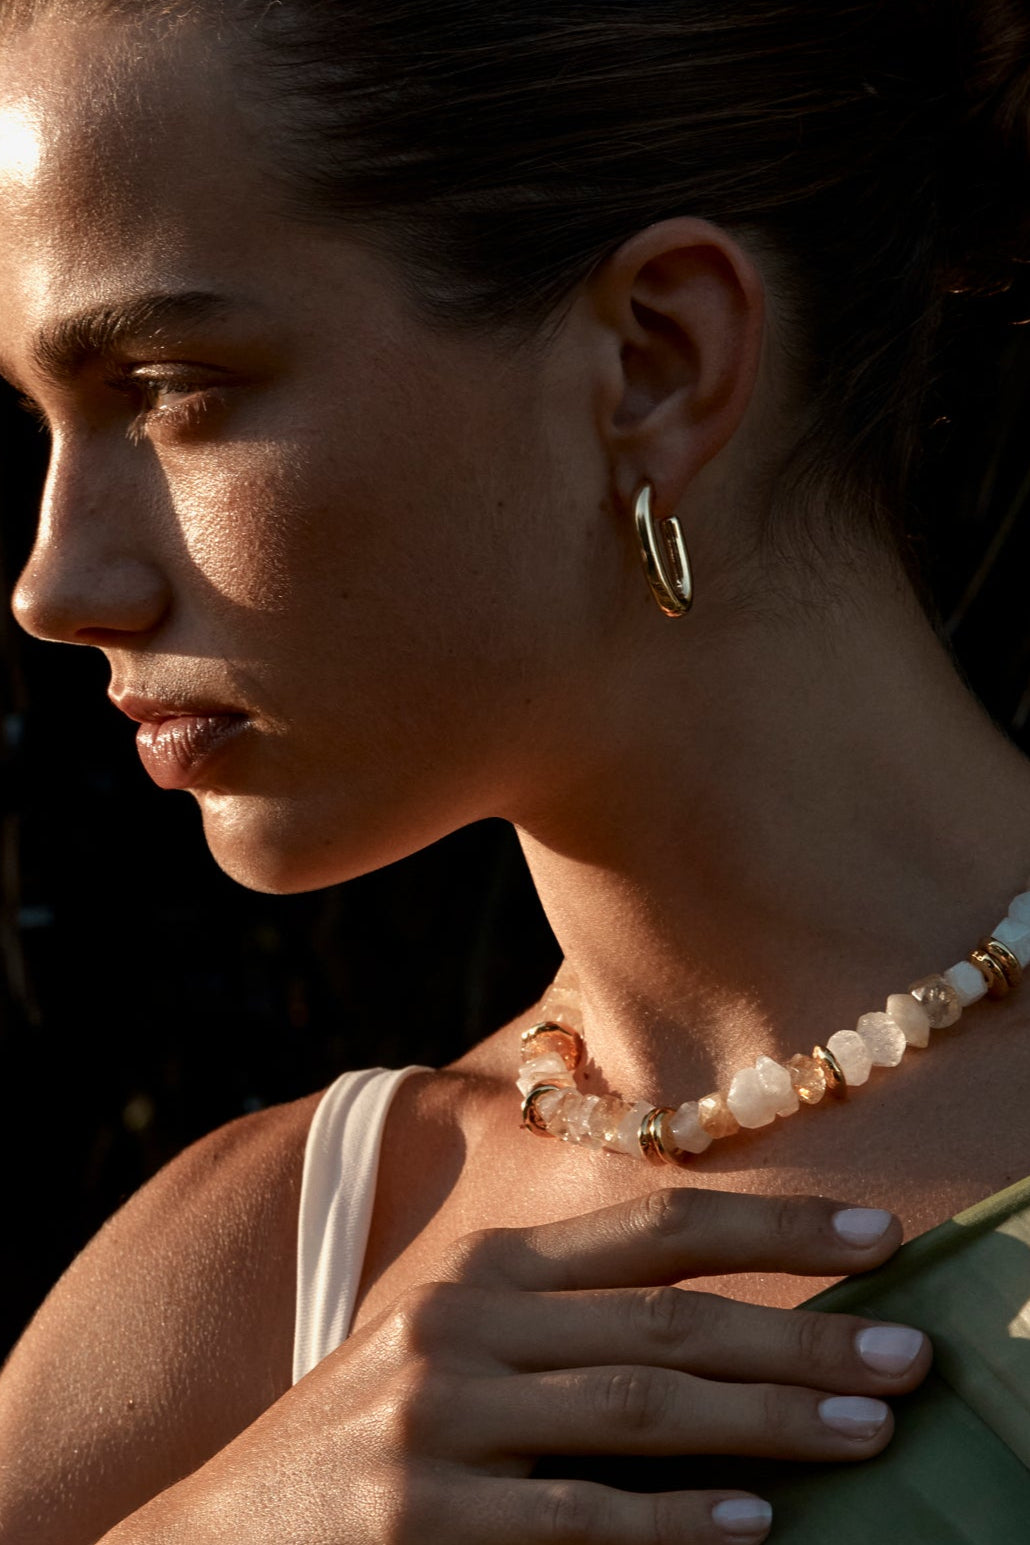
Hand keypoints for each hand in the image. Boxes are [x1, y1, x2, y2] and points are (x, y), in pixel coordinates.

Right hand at [102, 1188, 929, 1544]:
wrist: (218, 1536)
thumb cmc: (368, 1438)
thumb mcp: (456, 1350)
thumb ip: (567, 1325)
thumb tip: (729, 1327)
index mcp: (486, 1271)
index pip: (653, 1228)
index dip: (772, 1226)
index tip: (877, 1233)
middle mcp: (465, 1323)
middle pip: (668, 1318)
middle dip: (801, 1332)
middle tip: (908, 1352)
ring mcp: (439, 1420)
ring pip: (639, 1407)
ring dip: (768, 1419)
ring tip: (868, 1429)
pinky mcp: (421, 1521)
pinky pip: (576, 1519)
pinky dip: (674, 1524)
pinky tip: (753, 1525)